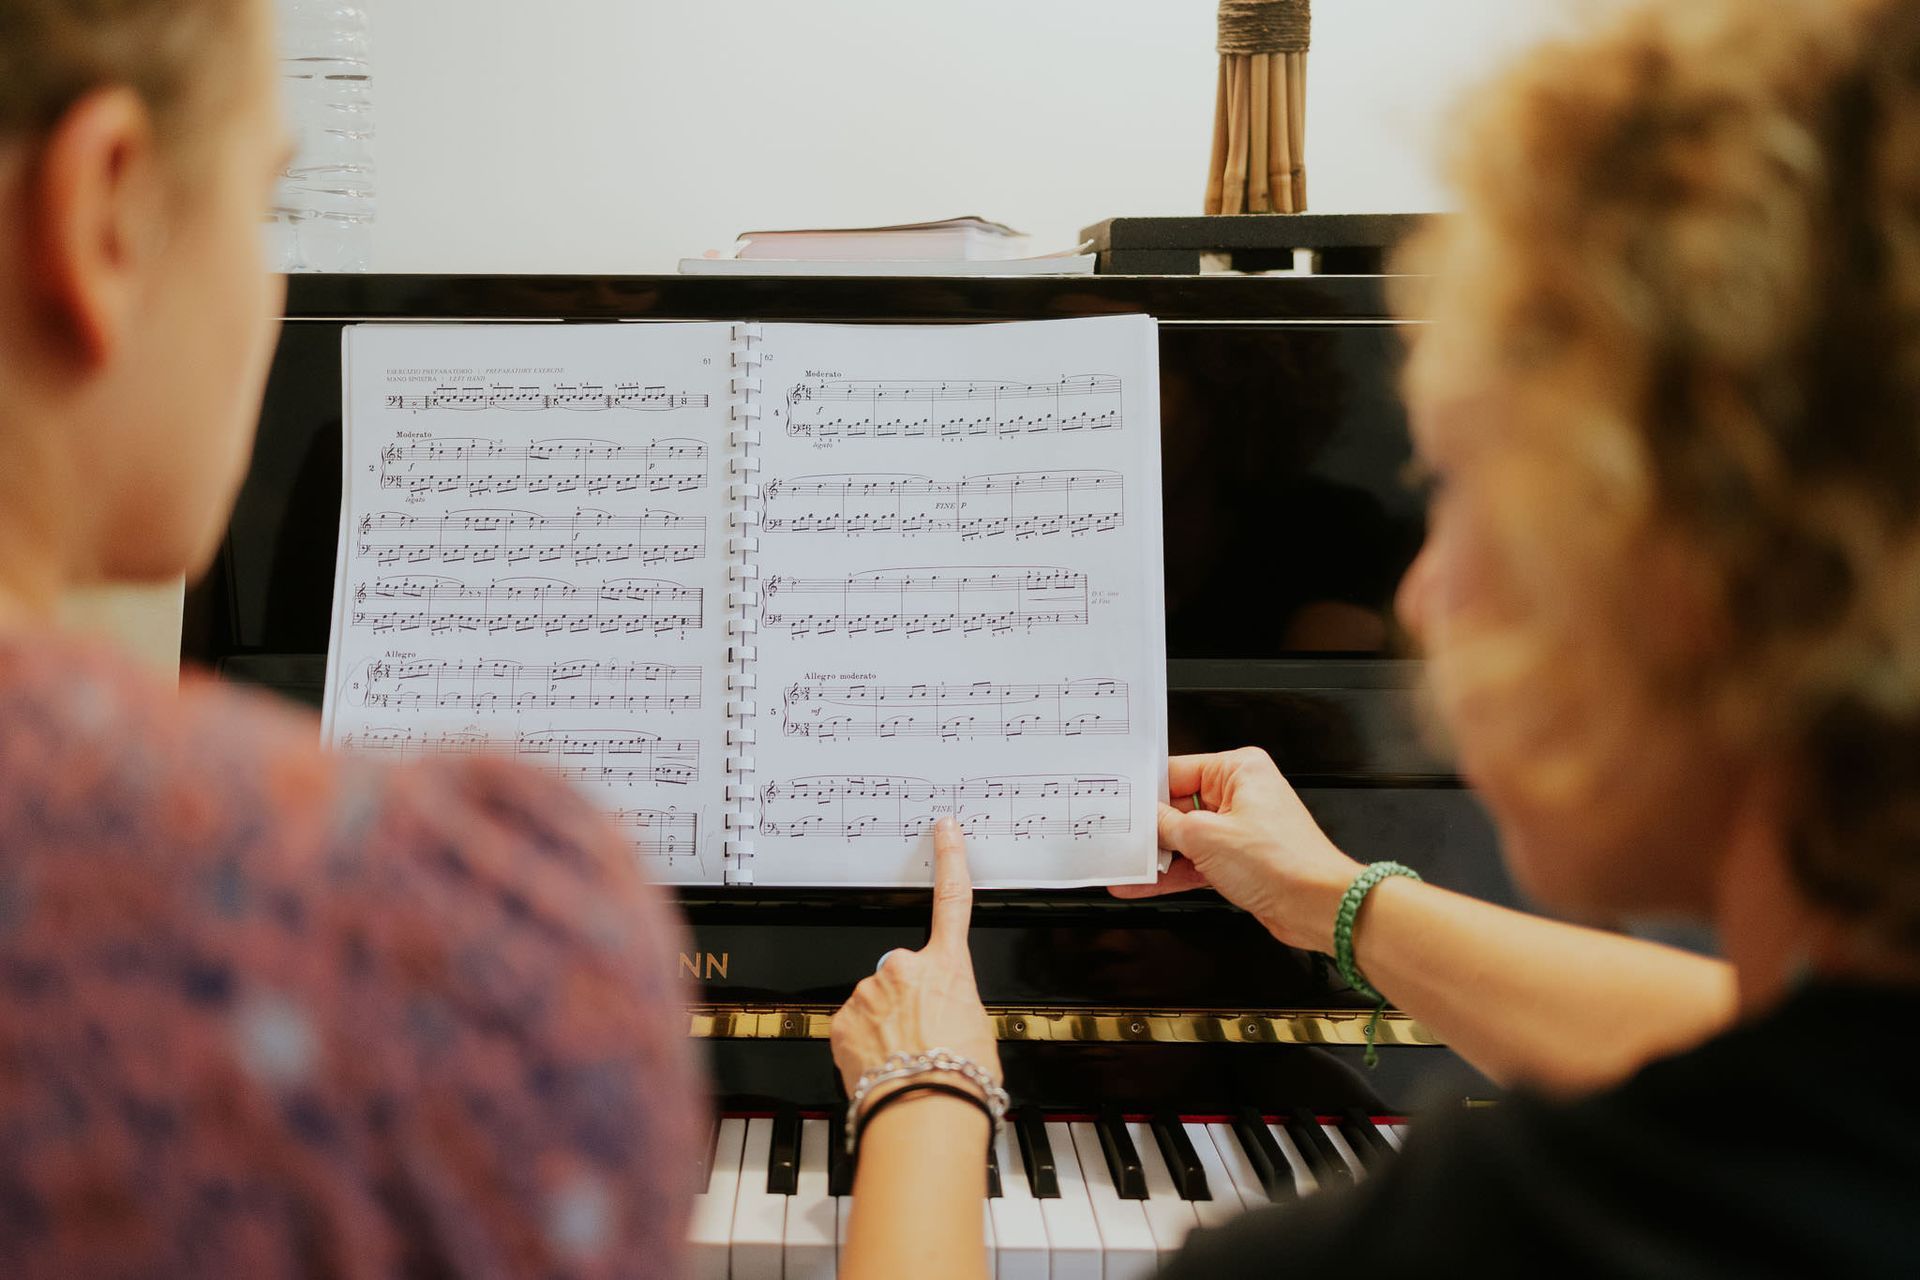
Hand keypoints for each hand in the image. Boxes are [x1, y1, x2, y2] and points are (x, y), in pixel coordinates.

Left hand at [831, 817, 1000, 1102]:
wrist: (926, 1111)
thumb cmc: (962, 1079)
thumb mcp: (978, 1032)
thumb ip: (953, 1007)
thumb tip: (940, 1018)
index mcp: (947, 966)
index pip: (952, 901)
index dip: (949, 859)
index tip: (944, 829)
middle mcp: (903, 968)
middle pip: (902, 976)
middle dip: (906, 1002)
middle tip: (923, 1040)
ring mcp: (868, 992)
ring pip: (874, 1005)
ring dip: (884, 1029)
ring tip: (905, 1062)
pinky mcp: (842, 1020)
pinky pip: (852, 1029)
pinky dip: (863, 1047)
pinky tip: (880, 1067)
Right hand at [1111, 747, 1361, 952]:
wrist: (1318, 906)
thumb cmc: (1284, 862)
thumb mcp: (1206, 837)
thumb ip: (1166, 825)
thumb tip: (1143, 820)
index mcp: (1239, 769)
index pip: (1176, 772)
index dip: (1145, 792)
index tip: (1118, 806)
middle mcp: (1241, 794)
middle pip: (1179, 806)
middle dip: (1148, 829)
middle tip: (1116, 840)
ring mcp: (1240, 828)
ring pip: (1185, 837)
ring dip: (1156, 856)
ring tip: (1123, 866)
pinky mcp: (1239, 859)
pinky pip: (1196, 860)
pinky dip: (1172, 873)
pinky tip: (1143, 883)